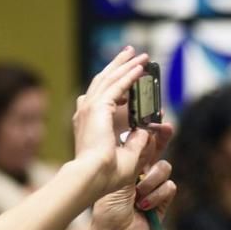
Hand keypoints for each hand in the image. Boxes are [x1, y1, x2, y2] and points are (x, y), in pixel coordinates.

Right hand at [73, 47, 154, 195]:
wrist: (92, 175)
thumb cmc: (104, 175)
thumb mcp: (126, 156)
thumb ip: (135, 141)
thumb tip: (145, 130)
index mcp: (88, 124)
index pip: (100, 96)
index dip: (114, 83)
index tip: (126, 75)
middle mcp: (86, 113)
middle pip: (102, 81)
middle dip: (117, 66)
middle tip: (129, 54)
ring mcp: (90, 108)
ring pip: (109, 78)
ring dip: (125, 65)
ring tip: (139, 55)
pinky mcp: (98, 108)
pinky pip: (117, 85)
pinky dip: (129, 75)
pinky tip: (141, 68)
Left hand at [90, 125, 176, 229]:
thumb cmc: (106, 206)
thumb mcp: (119, 174)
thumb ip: (134, 155)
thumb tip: (144, 131)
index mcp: (127, 166)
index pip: (142, 144)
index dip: (150, 131)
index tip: (156, 117)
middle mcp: (141, 174)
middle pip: (158, 150)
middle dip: (162, 138)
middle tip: (165, 127)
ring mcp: (153, 187)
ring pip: (164, 168)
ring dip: (150, 180)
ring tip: (136, 193)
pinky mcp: (163, 201)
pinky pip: (169, 186)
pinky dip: (156, 196)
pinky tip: (143, 205)